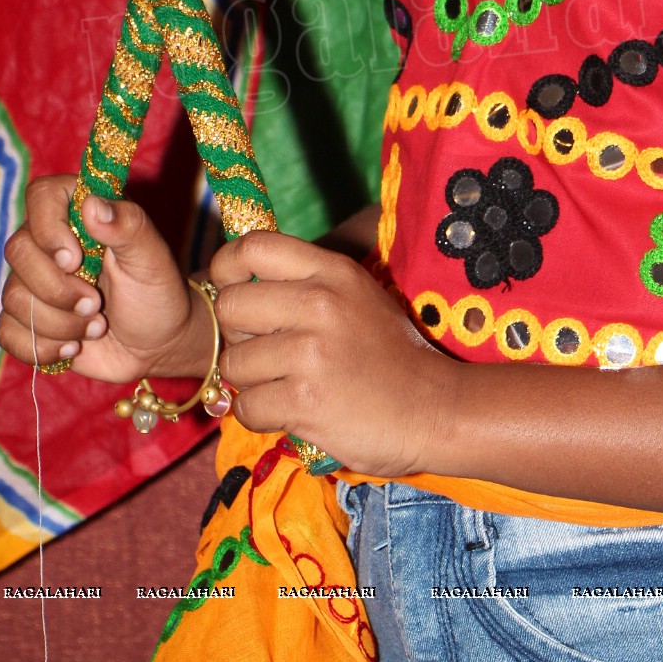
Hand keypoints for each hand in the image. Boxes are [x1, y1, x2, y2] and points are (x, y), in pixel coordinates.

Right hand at [0, 176, 208, 382]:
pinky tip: (73, 349)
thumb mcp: (152, 258)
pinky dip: (41, 346)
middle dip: (57, 288)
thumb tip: (92, 204)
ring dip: (59, 322)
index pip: (41, 195)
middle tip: (96, 303)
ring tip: (96, 326)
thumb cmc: (156, 291)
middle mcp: (50, 243)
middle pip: (18, 251)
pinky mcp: (26, 319)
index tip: (75, 260)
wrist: (156, 344)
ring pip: (13, 296)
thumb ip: (128, 226)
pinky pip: (7, 332)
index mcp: (81, 213)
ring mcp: (34, 282)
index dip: (49, 228)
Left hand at [210, 231, 453, 475]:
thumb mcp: (357, 295)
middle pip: (230, 305)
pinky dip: (260, 415)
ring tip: (286, 385)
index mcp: (333, 271)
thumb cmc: (390, 354)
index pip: (254, 246)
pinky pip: (246, 406)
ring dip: (251, 381)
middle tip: (265, 351)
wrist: (435, 408)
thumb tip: (238, 281)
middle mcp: (320, 303)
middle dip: (237, 335)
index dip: (227, 268)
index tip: (234, 290)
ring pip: (232, 362)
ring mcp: (310, 352)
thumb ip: (306, 282)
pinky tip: (291, 411)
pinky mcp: (304, 401)